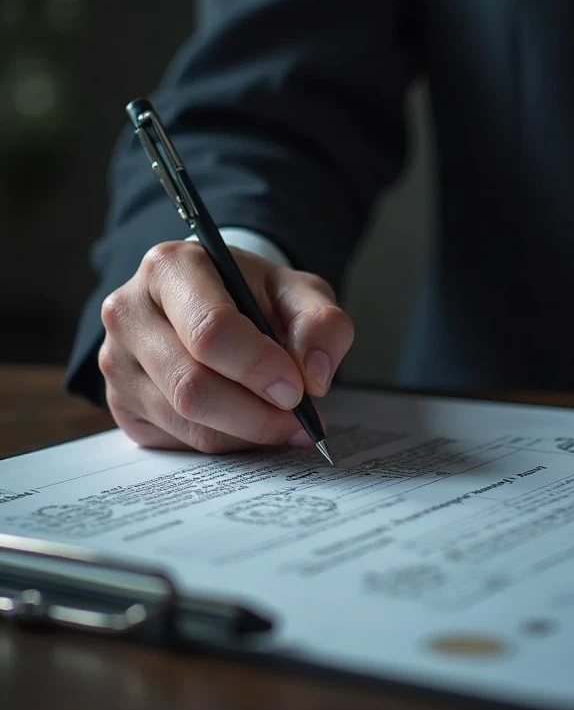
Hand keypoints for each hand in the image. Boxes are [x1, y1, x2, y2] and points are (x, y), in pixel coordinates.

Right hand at [98, 241, 353, 452]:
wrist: (214, 305)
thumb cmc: (252, 296)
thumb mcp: (297, 292)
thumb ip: (321, 324)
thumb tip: (315, 376)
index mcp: (171, 267)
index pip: (210, 330)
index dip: (258, 368)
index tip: (298, 390)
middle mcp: (129, 312)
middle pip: (192, 385)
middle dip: (256, 414)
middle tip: (300, 421)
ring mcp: (117, 361)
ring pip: (185, 421)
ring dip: (246, 433)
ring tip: (284, 424)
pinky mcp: (120, 402)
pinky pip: (176, 441)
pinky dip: (223, 442)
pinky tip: (248, 424)